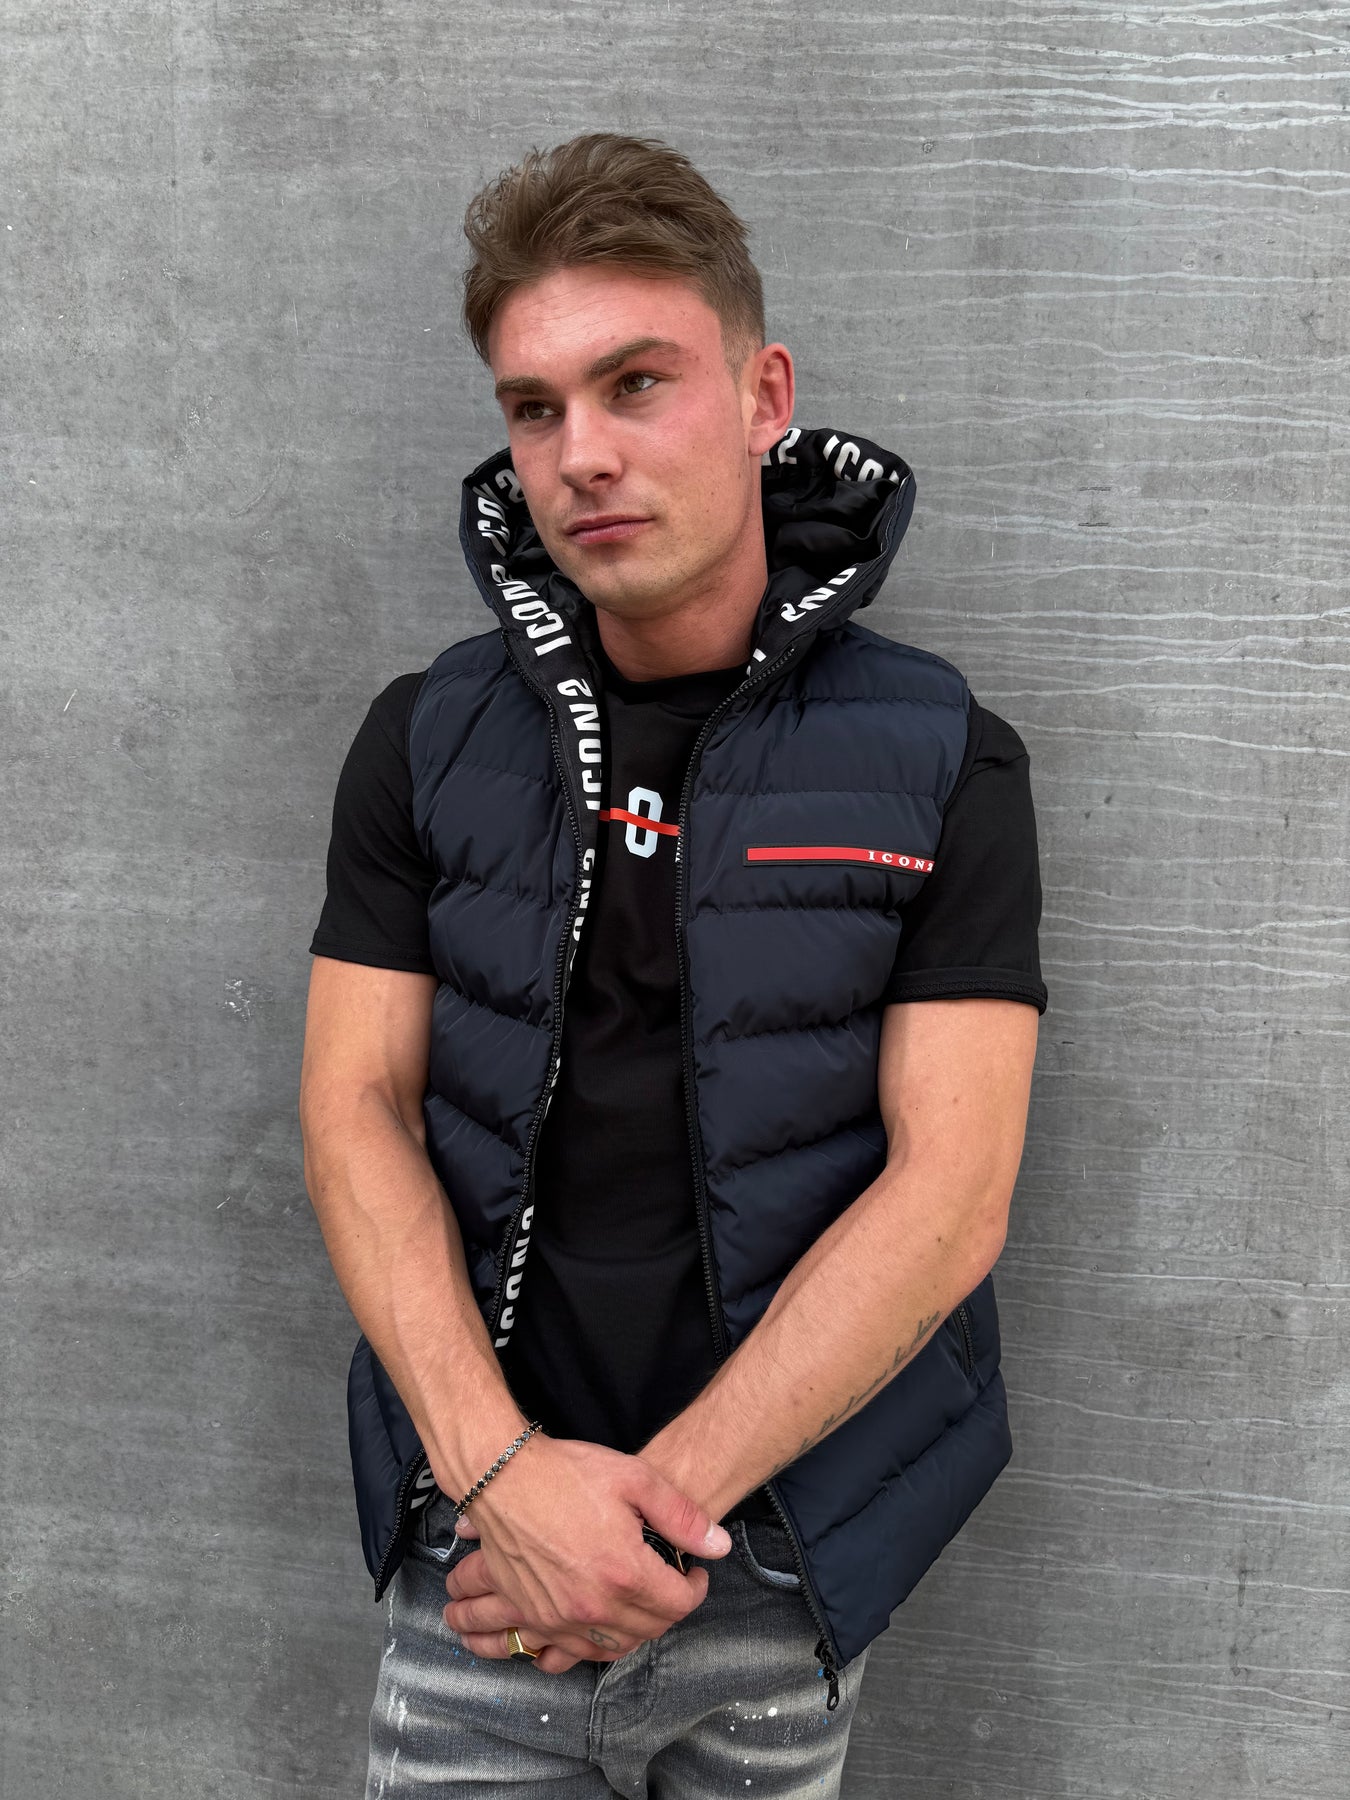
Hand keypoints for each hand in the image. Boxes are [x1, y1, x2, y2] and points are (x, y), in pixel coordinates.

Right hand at [438, 1435, 730, 1673]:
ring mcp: (561, 1617)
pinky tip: (603, 1622)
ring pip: (615, 1647)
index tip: (694, 1573)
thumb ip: (681, 1517)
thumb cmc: (568, 1474)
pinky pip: (574, 1652)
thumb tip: (719, 1546)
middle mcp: (594, 1606)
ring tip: (642, 1602)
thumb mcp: (635, 1479)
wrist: (503, 1478)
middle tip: (670, 1584)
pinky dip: (597, 1645)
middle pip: (651, 1629)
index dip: (695, 1589)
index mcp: (624, 1572)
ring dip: (638, 1630)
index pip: (679, 1605)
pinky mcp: (536, 1617)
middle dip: (670, 1609)